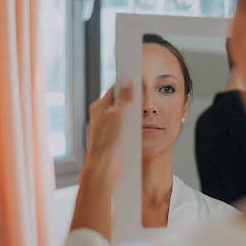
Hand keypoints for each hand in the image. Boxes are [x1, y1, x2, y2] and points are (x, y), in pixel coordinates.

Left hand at [70, 79, 132, 242]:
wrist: (103, 168)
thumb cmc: (107, 141)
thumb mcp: (119, 114)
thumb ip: (125, 98)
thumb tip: (128, 81)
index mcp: (99, 107)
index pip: (115, 89)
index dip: (128, 83)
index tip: (139, 78)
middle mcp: (102, 116)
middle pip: (120, 101)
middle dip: (133, 98)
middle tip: (145, 94)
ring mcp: (107, 127)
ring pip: (124, 115)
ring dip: (134, 113)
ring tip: (144, 111)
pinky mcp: (113, 138)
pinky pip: (126, 126)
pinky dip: (134, 125)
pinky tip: (141, 126)